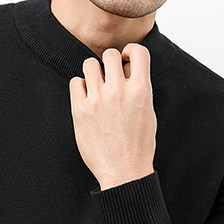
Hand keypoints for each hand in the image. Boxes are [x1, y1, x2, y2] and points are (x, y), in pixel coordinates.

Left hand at [69, 44, 156, 190]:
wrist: (124, 171)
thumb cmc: (138, 145)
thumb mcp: (148, 112)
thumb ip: (139, 87)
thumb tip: (127, 68)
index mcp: (141, 91)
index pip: (138, 52)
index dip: (130, 52)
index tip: (126, 61)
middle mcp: (119, 91)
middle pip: (110, 54)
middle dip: (111, 63)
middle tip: (111, 77)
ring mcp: (97, 100)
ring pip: (89, 64)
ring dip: (94, 72)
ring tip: (97, 87)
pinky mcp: (80, 111)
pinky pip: (75, 82)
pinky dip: (80, 88)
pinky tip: (87, 99)